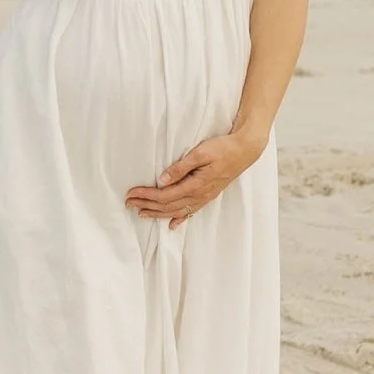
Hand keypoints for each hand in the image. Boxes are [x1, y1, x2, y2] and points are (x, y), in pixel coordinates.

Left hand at [124, 128, 264, 224]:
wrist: (245, 150)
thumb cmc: (223, 148)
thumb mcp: (200, 153)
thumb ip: (181, 167)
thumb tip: (162, 180)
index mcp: (196, 185)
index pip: (165, 195)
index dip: (147, 195)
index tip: (131, 193)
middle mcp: (200, 195)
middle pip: (168, 205)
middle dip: (147, 205)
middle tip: (129, 203)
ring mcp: (205, 197)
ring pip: (177, 211)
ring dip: (158, 213)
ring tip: (142, 213)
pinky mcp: (208, 195)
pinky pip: (191, 211)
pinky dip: (179, 219)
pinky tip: (171, 225)